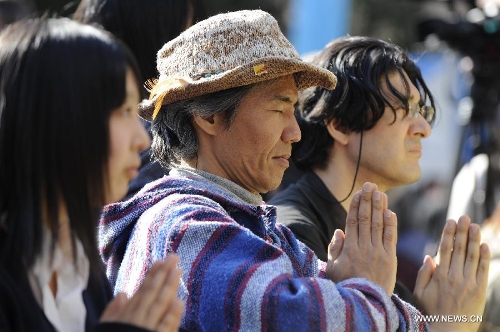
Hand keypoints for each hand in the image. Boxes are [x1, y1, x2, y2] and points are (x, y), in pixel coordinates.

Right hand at [100, 254, 183, 331]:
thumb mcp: (106, 328)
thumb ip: (113, 312)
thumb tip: (122, 293)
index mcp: (127, 315)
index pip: (142, 291)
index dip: (152, 275)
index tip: (161, 260)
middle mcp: (136, 319)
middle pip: (152, 293)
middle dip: (163, 274)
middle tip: (174, 257)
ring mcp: (145, 329)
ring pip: (159, 305)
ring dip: (169, 287)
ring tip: (178, 271)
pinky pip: (164, 328)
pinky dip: (171, 316)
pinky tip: (180, 302)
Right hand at [326, 182, 397, 295]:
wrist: (363, 304)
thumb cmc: (345, 287)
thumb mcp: (333, 268)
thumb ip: (335, 249)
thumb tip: (339, 230)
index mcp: (349, 248)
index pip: (353, 221)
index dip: (356, 205)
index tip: (359, 193)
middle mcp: (364, 247)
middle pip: (366, 219)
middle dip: (368, 200)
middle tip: (370, 185)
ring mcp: (378, 253)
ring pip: (379, 225)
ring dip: (380, 207)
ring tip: (380, 192)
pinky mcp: (390, 260)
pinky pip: (391, 238)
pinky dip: (391, 224)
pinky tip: (391, 212)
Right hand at [413, 216, 489, 331]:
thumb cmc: (430, 313)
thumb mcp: (420, 293)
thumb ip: (423, 274)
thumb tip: (429, 256)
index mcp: (439, 276)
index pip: (444, 249)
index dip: (448, 234)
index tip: (451, 221)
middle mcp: (454, 277)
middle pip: (459, 249)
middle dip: (462, 232)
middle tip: (464, 217)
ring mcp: (468, 283)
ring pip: (472, 257)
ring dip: (474, 240)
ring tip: (475, 226)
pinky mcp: (479, 291)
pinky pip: (483, 270)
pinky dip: (484, 257)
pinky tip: (484, 245)